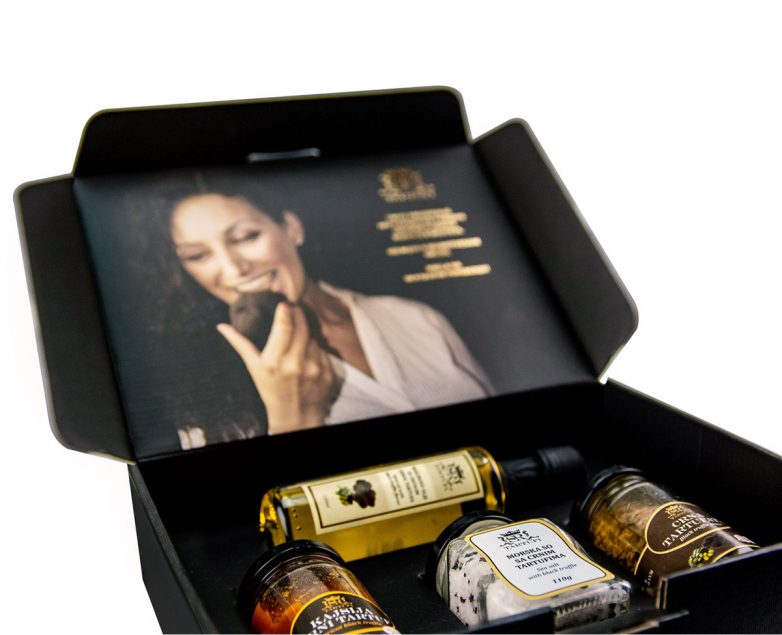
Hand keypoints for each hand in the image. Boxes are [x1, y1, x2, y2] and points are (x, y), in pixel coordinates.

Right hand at [217, 302, 336, 434]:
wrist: (297, 416)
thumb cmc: (271, 390)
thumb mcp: (254, 368)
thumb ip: (240, 344)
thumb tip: (221, 326)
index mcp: (273, 362)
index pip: (283, 327)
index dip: (285, 311)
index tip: (284, 303)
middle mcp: (294, 364)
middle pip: (301, 327)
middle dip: (298, 314)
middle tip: (294, 308)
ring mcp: (313, 369)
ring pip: (313, 337)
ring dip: (307, 333)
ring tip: (298, 338)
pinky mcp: (328, 372)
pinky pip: (323, 350)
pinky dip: (316, 348)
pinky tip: (308, 355)